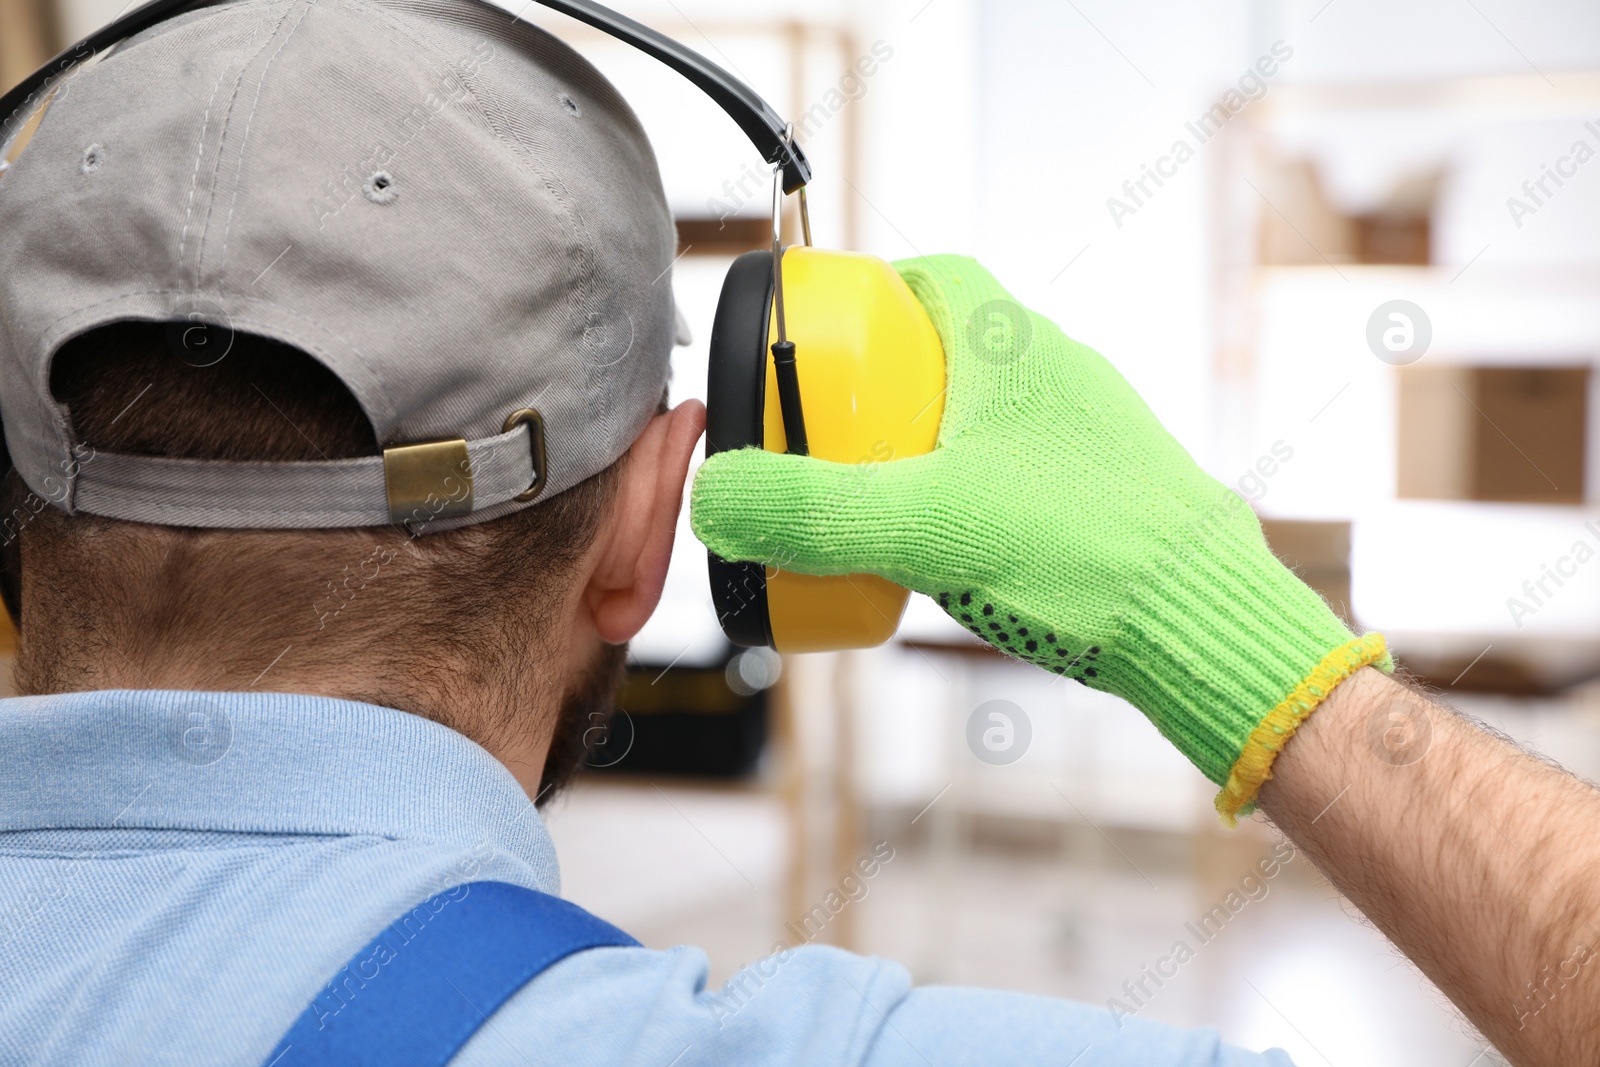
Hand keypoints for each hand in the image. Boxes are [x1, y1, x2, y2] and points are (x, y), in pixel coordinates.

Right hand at [691, 255, 1387, 820]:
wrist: (1205, 626)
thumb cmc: (1082, 555)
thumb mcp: (920, 529)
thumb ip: (809, 513)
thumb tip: (716, 498)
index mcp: (1015, 351)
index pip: (937, 275)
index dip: (874, 290)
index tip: (824, 326)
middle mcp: (1061, 375)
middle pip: (954, 347)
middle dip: (884, 382)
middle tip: (830, 432)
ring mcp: (1093, 433)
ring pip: (991, 412)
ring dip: (929, 442)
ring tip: (878, 497)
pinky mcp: (1110, 489)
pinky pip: (1023, 466)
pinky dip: (973, 487)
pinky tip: (950, 547)